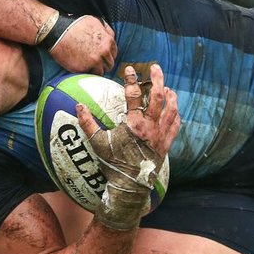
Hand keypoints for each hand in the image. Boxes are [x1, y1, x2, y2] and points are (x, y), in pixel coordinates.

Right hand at [49, 15, 116, 73]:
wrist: (57, 31)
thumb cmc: (75, 24)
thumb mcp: (95, 21)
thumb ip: (106, 30)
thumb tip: (111, 36)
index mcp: (108, 41)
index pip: (114, 54)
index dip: (107, 55)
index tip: (101, 56)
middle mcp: (103, 52)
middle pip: (109, 64)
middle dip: (103, 64)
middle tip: (95, 63)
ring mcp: (94, 61)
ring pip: (101, 72)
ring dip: (96, 70)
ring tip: (88, 66)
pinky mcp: (84, 68)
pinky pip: (89, 75)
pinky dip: (86, 72)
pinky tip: (81, 67)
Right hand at [76, 65, 177, 230]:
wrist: (130, 186)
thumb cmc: (113, 164)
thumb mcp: (97, 143)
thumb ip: (88, 123)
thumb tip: (77, 106)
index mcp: (134, 124)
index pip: (133, 95)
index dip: (131, 80)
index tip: (129, 68)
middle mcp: (150, 127)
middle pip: (158, 97)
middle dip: (158, 79)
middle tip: (156, 67)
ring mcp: (160, 136)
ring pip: (171, 110)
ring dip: (171, 96)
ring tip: (168, 88)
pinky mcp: (165, 145)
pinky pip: (175, 126)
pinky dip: (175, 115)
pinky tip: (174, 110)